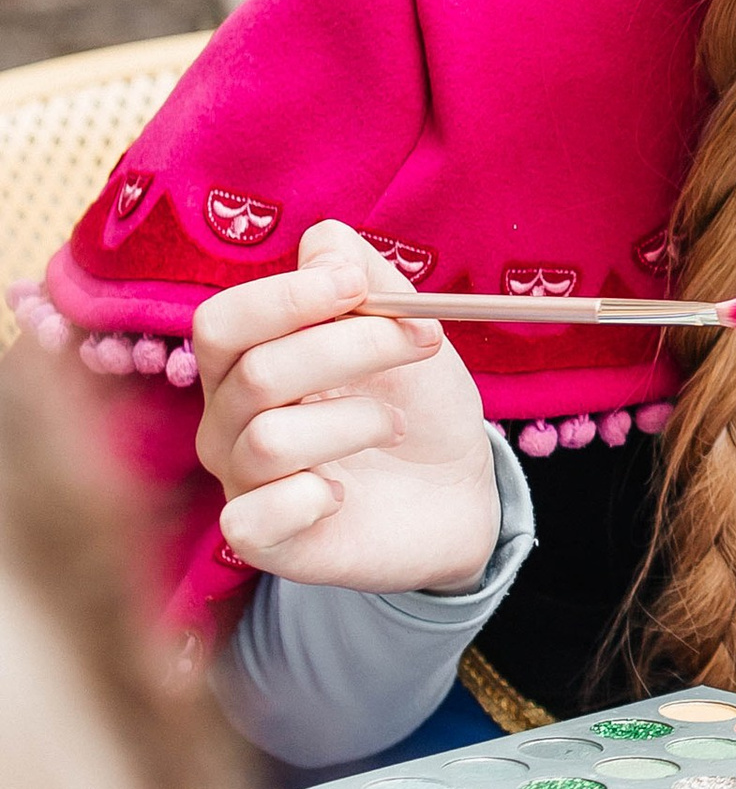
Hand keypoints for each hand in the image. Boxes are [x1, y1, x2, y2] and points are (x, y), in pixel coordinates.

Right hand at [193, 219, 499, 591]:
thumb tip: (323, 246)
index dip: (285, 298)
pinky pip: (255, 518)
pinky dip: (312, 497)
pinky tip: (344, 493)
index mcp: (245, 363)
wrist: (460, 490)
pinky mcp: (264, 541)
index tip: (357, 286)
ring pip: (270, 440)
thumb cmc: (418, 402)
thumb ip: (364, 276)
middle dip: (353, 348)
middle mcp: (227, 422)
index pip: (223, 323)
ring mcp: (242, 484)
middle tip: (423, 341)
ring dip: (356, 420)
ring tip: (394, 423)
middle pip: (257, 373)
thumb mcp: (405, 325)